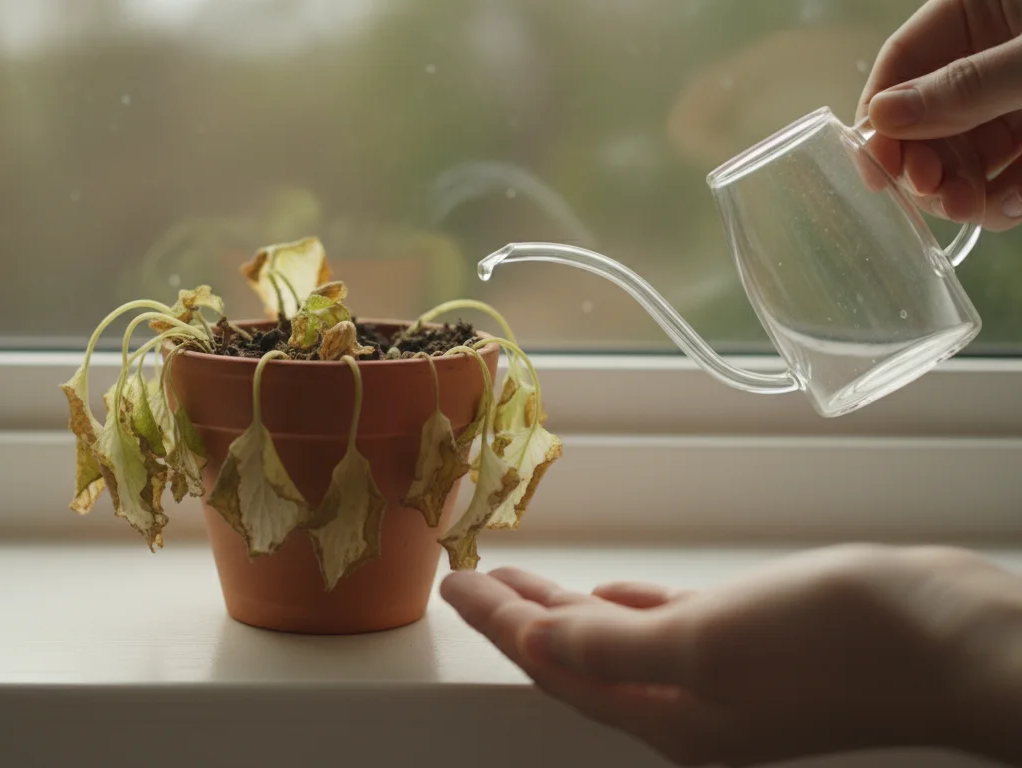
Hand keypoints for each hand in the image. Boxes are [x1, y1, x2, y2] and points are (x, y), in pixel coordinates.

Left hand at [440, 544, 1021, 765]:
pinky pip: (667, 630)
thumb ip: (615, 641)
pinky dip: (628, 610)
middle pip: (576, 661)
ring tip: (524, 581)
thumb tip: (539, 638)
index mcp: (667, 715)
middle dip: (521, 621)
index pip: (554, 668)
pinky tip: (616, 592)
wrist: (962, 645)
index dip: (500, 626)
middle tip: (475, 581)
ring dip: (567, 613)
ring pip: (617, 644)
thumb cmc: (839, 644)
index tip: (455, 586)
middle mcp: (688, 707)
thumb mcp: (708, 640)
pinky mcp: (762, 647)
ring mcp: (726, 680)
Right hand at [856, 0, 1021, 230]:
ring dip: (964, 190)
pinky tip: (1009, 204)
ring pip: (970, 153)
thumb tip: (882, 115)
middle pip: (929, 119)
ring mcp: (1016, 96)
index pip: (901, 63)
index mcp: (974, 12)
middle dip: (926, 163)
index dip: (880, 117)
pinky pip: (1012, 171)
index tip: (875, 166)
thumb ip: (968, 84)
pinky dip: (1008, 195)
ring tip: (974, 208)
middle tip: (930, 191)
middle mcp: (987, 57)